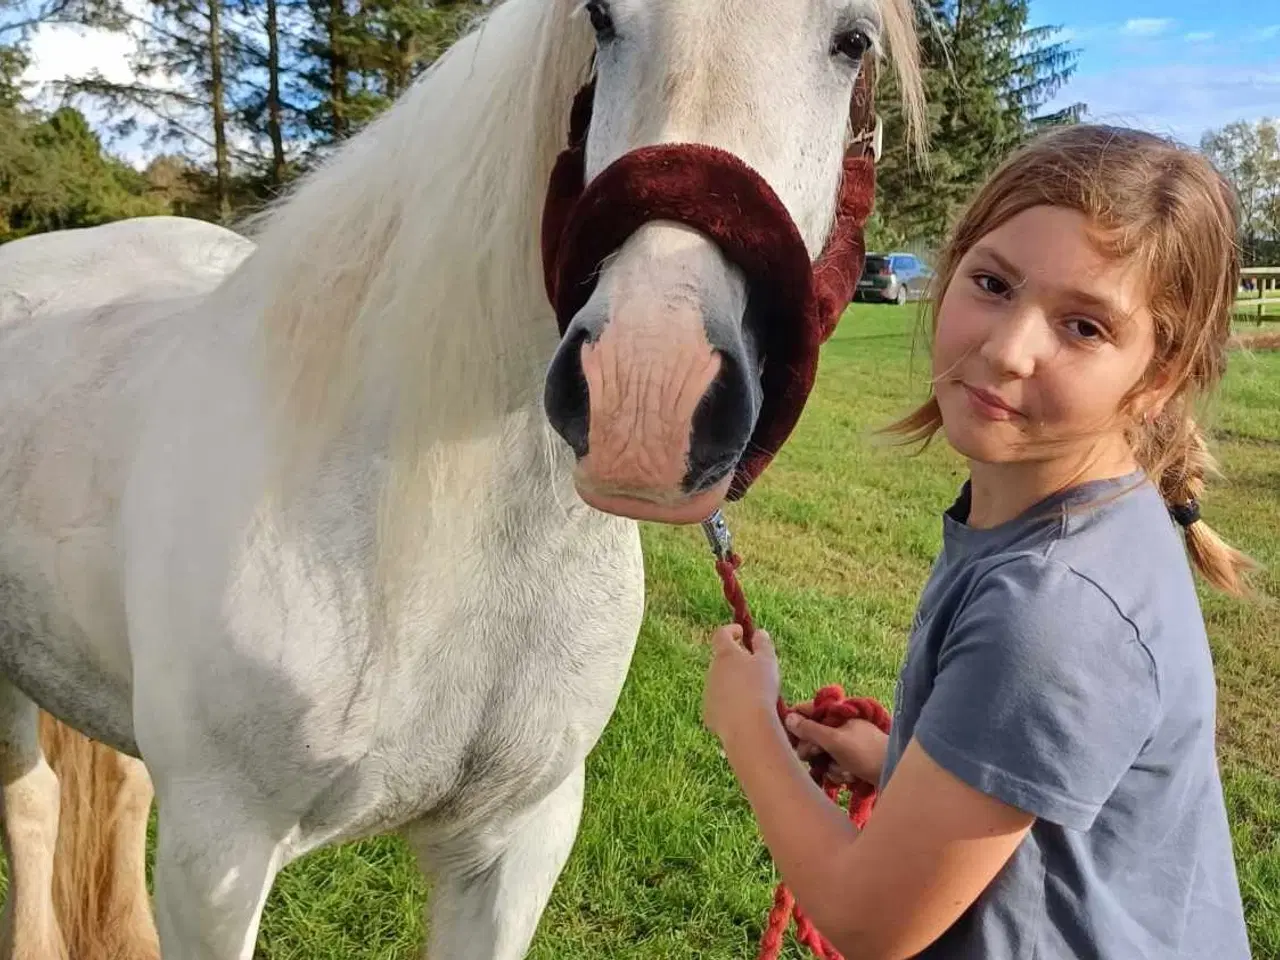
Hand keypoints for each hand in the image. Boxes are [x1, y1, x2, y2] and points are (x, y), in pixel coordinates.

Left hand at [703, 623, 779, 742]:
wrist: (747, 726)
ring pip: (720, 684)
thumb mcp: (768, 661)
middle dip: (735, 661)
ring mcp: (708, 693)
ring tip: (753, 694)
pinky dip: (729, 705)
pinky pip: (719, 704)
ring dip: (732, 684)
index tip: (741, 631)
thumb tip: (759, 633)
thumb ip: (763, 644)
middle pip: (721, 661)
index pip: (722, 634)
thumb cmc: (760, 689)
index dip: (731, 630)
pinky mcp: (708, 714)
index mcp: (725, 654)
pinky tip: (745, 712)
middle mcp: (712, 671)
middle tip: (754, 667)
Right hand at [784, 704, 888, 786]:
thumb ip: (810, 729)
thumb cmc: (866, 753)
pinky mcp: (850, 761)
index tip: (787, 738)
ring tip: (843, 769)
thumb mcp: (834, 740)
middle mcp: (838, 726)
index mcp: (836, 713)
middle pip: (810, 736)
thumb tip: (787, 717)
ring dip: (829, 765)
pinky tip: (850, 776)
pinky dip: (839, 773)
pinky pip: (833, 766)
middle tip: (816, 756)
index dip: (794, 723)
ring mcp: (844, 744)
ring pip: (820, 755)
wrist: (895, 773)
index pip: (806, 711)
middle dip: (813, 750)